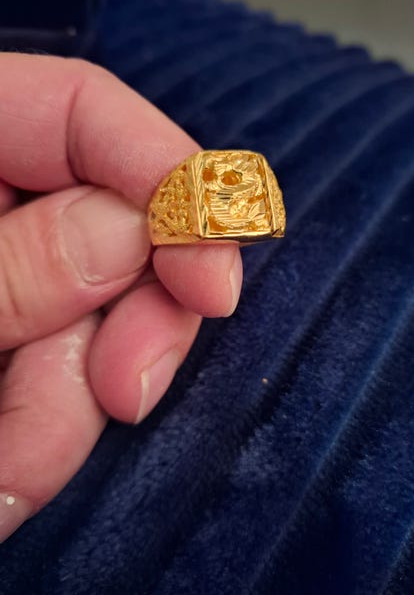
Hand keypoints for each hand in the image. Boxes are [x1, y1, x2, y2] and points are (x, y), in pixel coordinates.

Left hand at [0, 54, 242, 541]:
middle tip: (129, 390)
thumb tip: (131, 232)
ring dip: (67, 409)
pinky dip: (41, 439)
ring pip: (88, 325)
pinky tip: (3, 482)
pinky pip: (56, 385)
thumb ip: (4, 265)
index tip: (212, 273)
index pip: (78, 112)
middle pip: (108, 227)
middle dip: (133, 317)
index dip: (166, 177)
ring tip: (7, 482)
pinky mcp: (2, 351)